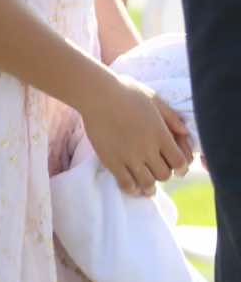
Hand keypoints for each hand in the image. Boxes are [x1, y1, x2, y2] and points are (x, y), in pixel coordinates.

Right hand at [80, 75, 192, 197]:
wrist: (96, 95)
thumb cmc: (125, 92)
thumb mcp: (154, 99)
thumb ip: (171, 117)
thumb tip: (185, 132)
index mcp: (160, 134)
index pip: (179, 161)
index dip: (182, 167)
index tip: (178, 167)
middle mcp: (147, 149)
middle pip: (164, 174)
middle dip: (164, 174)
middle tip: (158, 171)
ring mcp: (128, 156)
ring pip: (146, 182)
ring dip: (149, 186)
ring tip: (147, 186)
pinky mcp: (111, 160)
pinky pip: (125, 183)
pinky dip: (131, 188)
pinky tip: (131, 186)